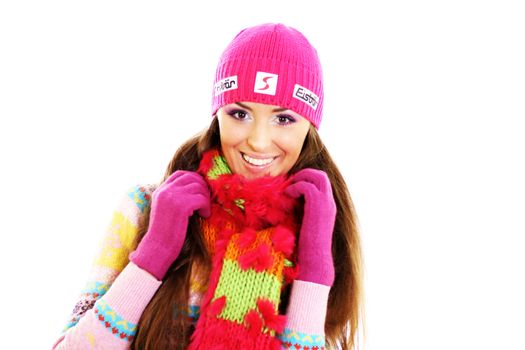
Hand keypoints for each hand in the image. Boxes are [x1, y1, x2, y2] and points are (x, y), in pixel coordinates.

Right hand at [129, 171, 210, 279]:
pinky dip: (206, 207)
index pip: (181, 174)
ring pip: (199, 187)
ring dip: (205, 199)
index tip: (200, 191)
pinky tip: (204, 216)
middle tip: (205, 202)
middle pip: (192, 178)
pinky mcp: (181, 206)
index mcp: (160, 190)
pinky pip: (202, 199)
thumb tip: (196, 188)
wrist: (157, 248)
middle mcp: (165, 190)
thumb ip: (175, 197)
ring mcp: (172, 197)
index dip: (194, 179)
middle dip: (203, 188)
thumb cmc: (165, 233)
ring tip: (204, 211)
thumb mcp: (166, 209)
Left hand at [285, 169, 335, 285]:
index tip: (293, 186)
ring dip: (300, 178)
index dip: (307, 179)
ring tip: (288, 188)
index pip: (322, 183)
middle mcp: (329, 203)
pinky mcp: (317, 206)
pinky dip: (295, 187)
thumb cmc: (308, 248)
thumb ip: (303, 213)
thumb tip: (291, 206)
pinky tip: (287, 196)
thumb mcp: (306, 225)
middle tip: (290, 183)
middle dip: (305, 174)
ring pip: (317, 176)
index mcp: (328, 207)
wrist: (315, 260)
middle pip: (322, 175)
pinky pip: (307, 186)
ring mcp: (325, 204)